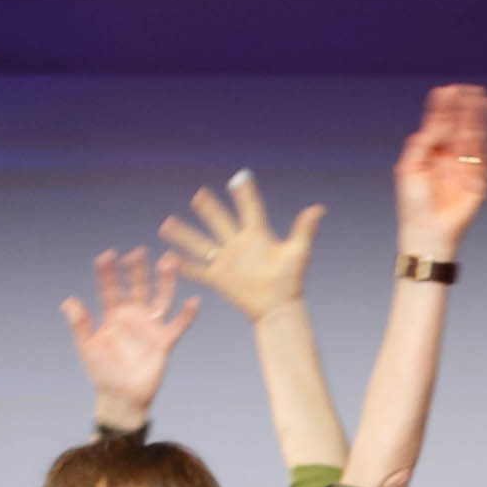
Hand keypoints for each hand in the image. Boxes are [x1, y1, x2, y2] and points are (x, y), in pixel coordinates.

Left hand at [60, 250, 196, 429]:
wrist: (121, 396)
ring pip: (160, 298)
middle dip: (138, 270)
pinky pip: (178, 325)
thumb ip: (80, 323)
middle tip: (138, 252)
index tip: (107, 256)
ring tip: (169, 261)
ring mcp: (150, 328)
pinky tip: (193, 300)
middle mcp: (133, 317)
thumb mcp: (86, 346)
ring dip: (165, 281)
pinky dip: (187, 314)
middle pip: (137, 288)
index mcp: (112, 316)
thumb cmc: (101, 372)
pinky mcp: (164, 341)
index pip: (110, 289)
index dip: (108, 273)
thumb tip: (69, 301)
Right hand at [160, 174, 322, 322]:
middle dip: (209, 209)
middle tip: (200, 194)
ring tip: (167, 222)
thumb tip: (319, 208)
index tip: (240, 176)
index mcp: (257, 236)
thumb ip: (304, 230)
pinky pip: (196, 270)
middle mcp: (239, 245)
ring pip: (201, 243)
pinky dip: (182, 265)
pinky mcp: (218, 278)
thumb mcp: (298, 253)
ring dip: (184, 233)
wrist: (279, 309)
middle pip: (220, 221)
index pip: (249, 209)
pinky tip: (167, 258)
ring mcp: (226, 261)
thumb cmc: (291, 282)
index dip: (245, 194)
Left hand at [393, 83, 486, 263]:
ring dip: (475, 117)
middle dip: (461, 107)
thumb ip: (422, 145)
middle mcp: (448, 157)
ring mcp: (464, 167)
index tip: (444, 89)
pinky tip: (484, 123)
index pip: (436, 124)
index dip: (441, 107)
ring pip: (471, 136)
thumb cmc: (413, 203)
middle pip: (456, 125)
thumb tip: (437, 124)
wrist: (428, 231)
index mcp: (429, 153)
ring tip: (480, 97)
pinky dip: (484, 138)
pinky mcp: (478, 180)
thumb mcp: (409, 168)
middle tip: (466, 87)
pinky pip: (482, 154)